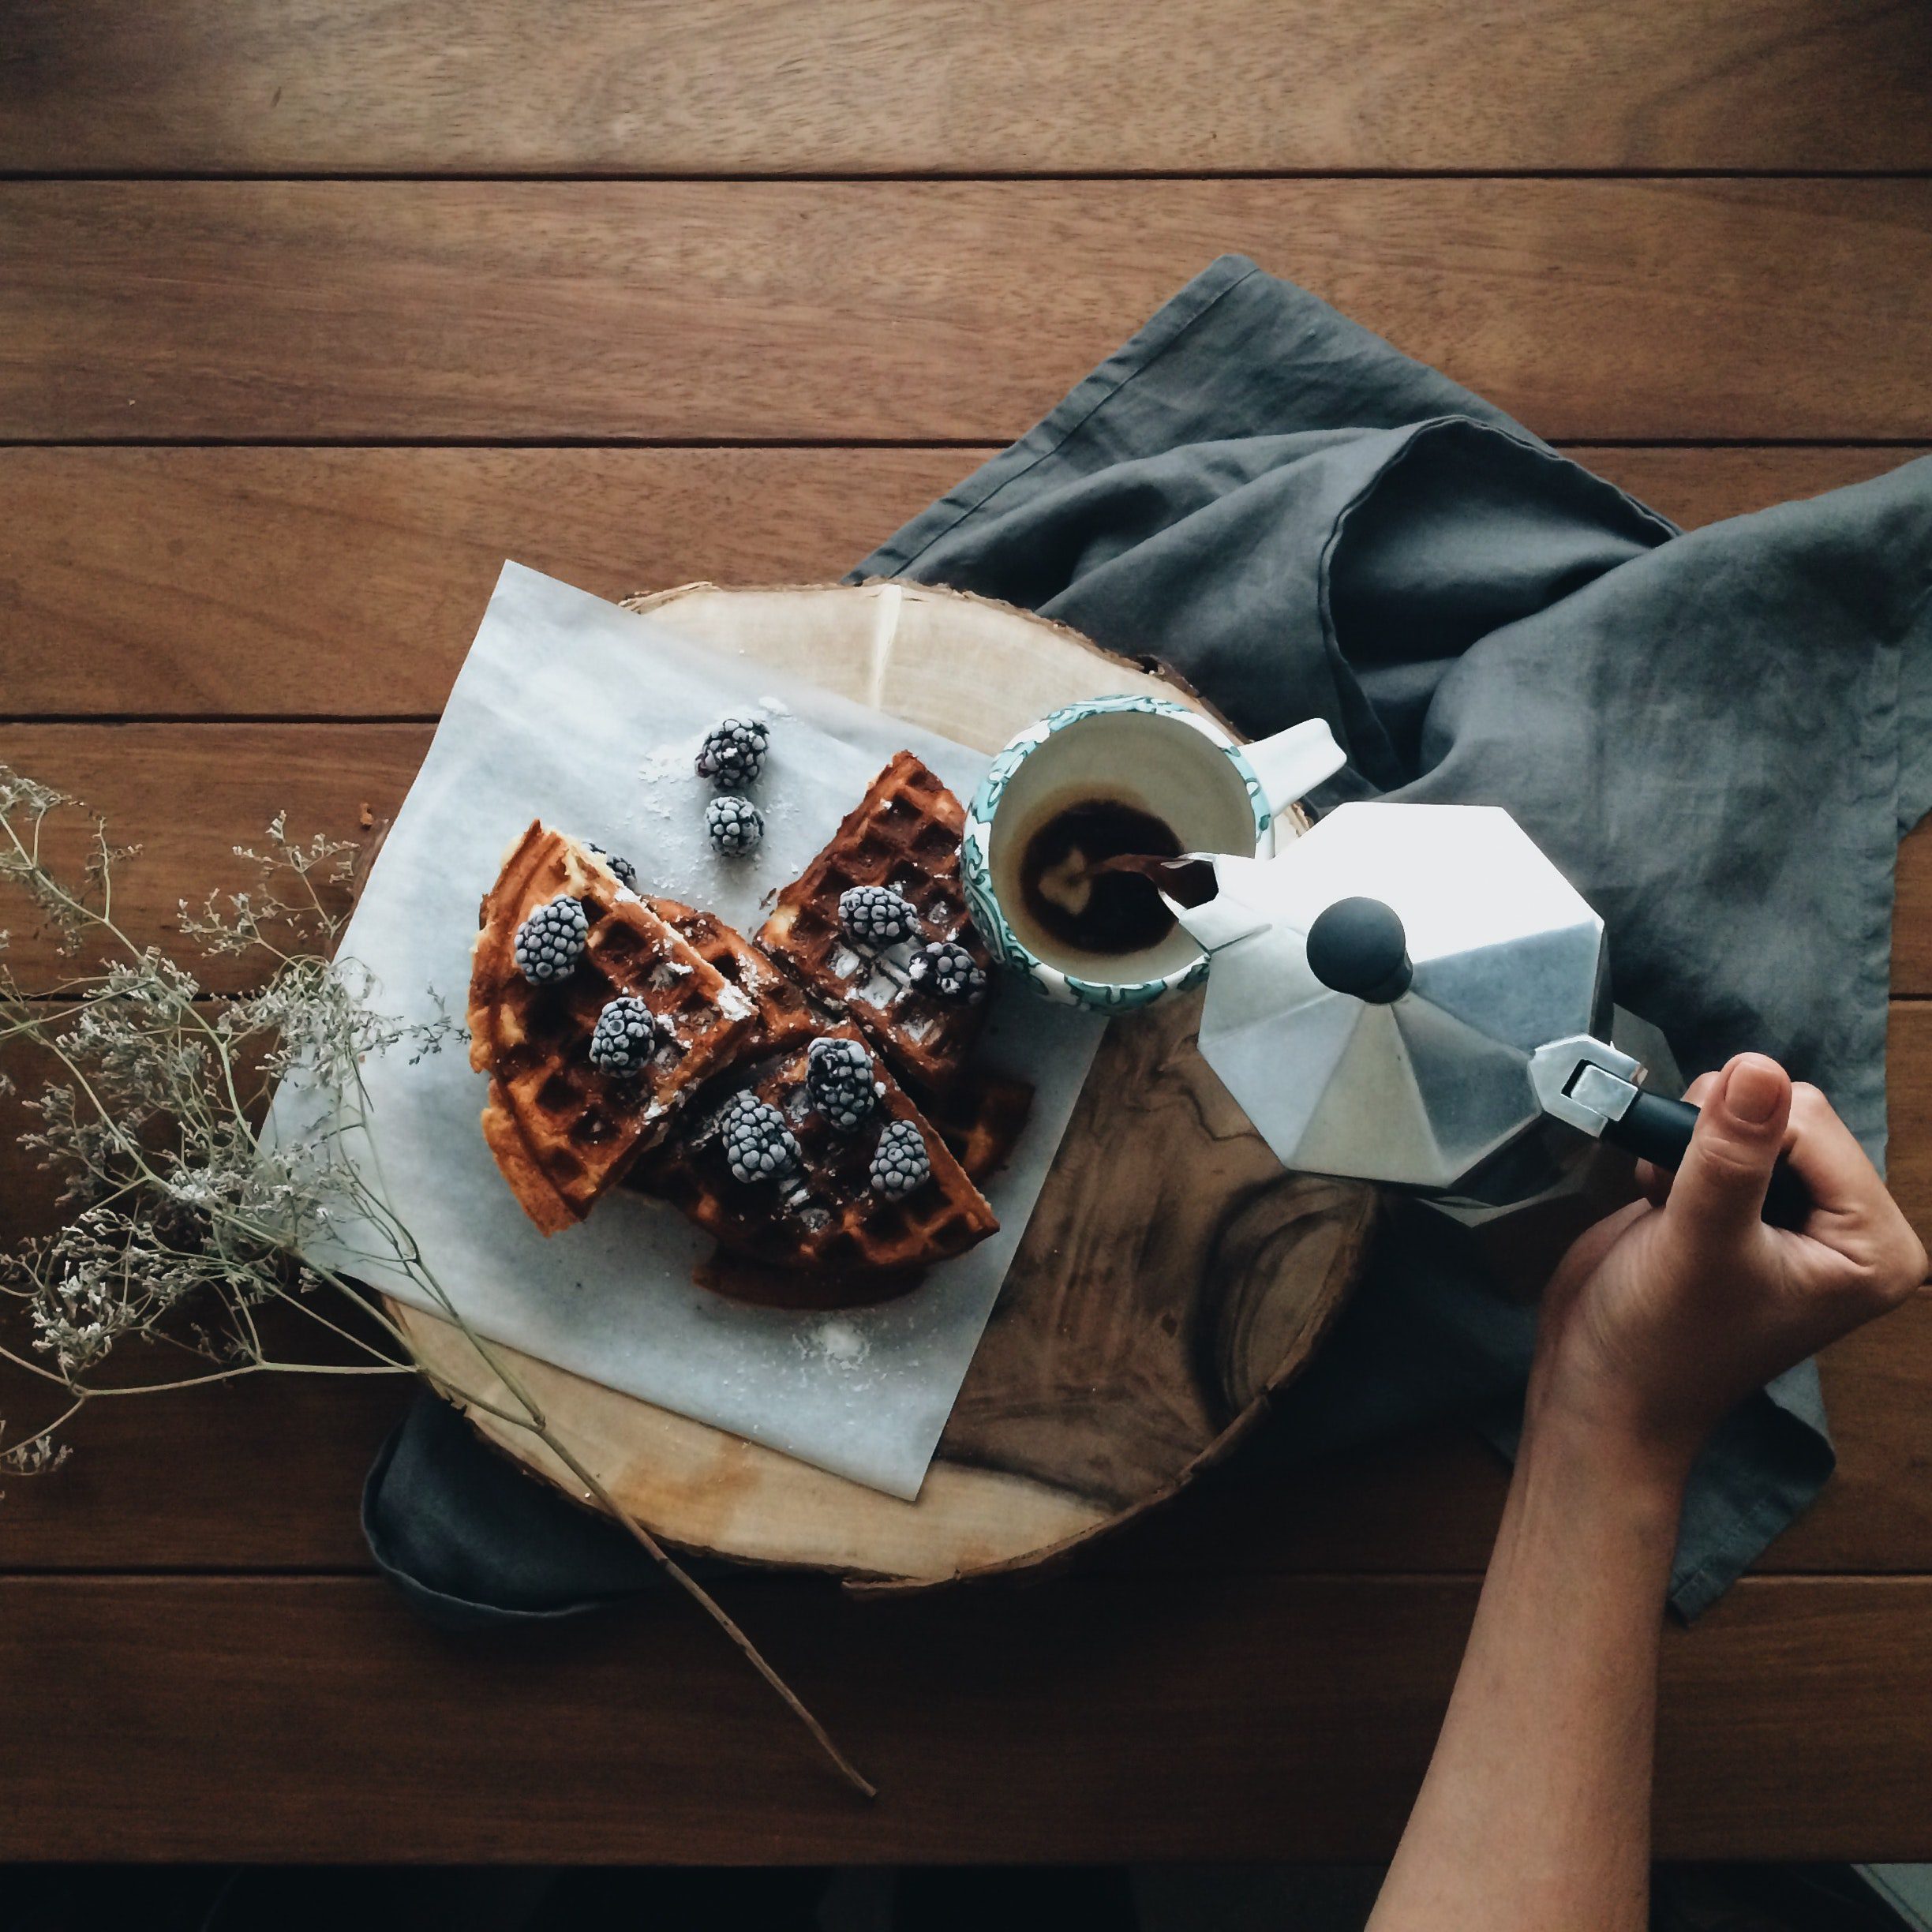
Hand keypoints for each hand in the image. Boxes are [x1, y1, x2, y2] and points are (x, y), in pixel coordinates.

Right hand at [1530, 1053, 1926, 1475]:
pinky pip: (1719, 1136)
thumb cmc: (1660, 1343)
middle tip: (1681, 1201)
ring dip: (1691, 1146)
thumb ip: (1732, 1153)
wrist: (1598, 1392)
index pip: (1813, 1125)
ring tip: (1670, 1208)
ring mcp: (1796, 1217)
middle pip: (1790, 1114)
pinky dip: (1676, 1155)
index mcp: (1874, 1247)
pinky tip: (1661, 1204)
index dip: (1742, 1141)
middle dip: (1718, 1140)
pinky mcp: (1744, 1208)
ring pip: (1749, 1115)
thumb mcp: (1701, 1243)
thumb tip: (1757, 1064)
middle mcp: (1847, 1228)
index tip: (1696, 1198)